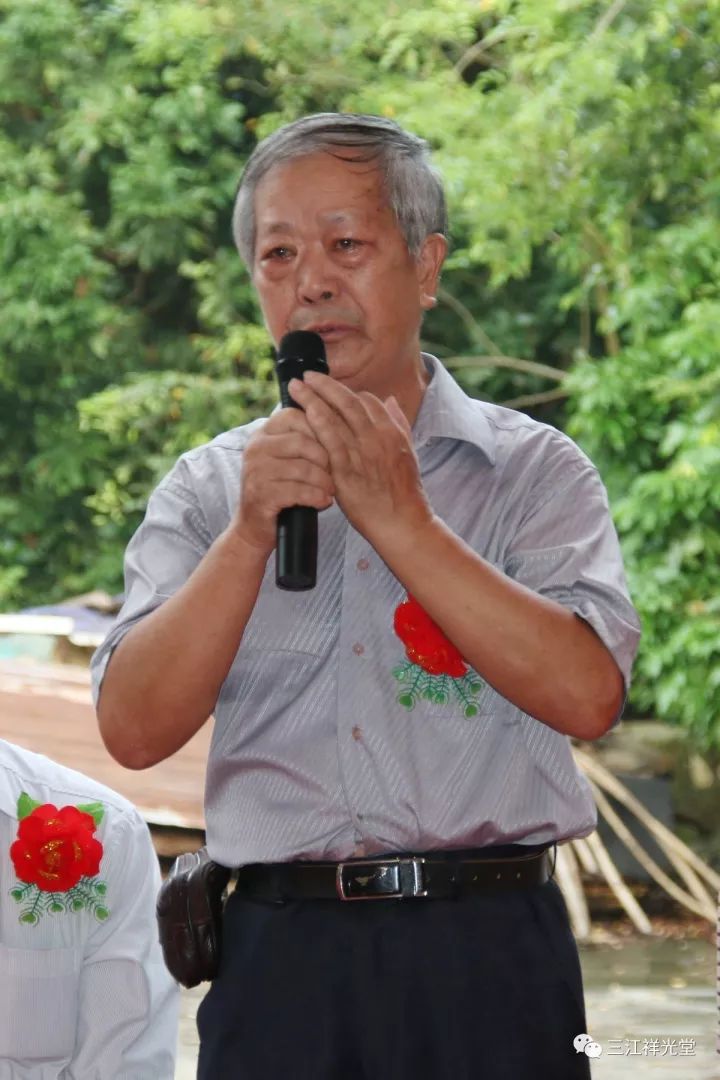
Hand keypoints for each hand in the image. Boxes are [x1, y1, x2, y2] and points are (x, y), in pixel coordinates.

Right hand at [230, 406, 335, 555]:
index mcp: (264, 433)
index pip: (295, 416)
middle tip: (335, 473)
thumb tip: (336, 414)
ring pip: (303, 467)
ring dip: (324, 481)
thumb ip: (305, 438)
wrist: (257, 525)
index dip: (320, 430)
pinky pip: (298, 491)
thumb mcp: (290, 458)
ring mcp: (256, 471)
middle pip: (302, 441)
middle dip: (325, 458)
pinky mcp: (260, 494)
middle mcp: (256, 447)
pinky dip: (316, 497)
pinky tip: (324, 502)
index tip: (332, 448)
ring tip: (331, 490)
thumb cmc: (283, 487)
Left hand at [287, 370, 433, 549]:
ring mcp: (362, 452)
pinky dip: (317, 422)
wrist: (402, 523)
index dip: (346, 392)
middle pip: (348, 401)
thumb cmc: (404, 494)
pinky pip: (329, 440)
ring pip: (336, 415)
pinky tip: (304, 412)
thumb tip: (390, 400)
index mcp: (392, 432)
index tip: (330, 388)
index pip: (367, 401)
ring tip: (296, 387)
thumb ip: (398, 424)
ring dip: (313, 397)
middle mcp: (378, 437)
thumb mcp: (408, 453)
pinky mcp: (347, 470)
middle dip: (325, 385)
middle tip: (307, 375)